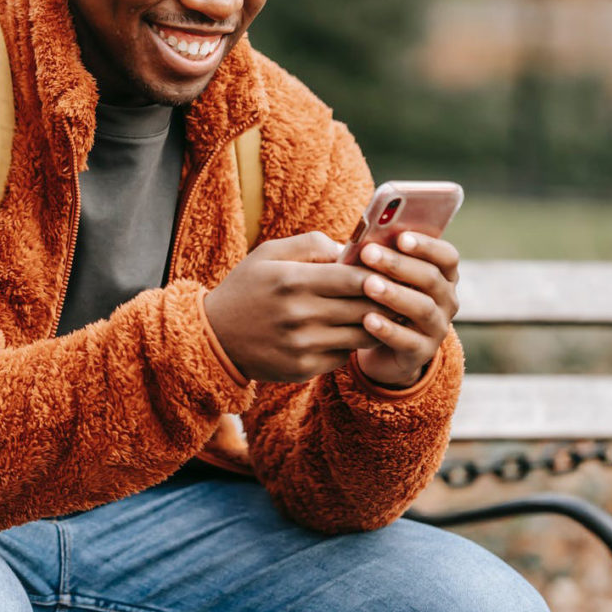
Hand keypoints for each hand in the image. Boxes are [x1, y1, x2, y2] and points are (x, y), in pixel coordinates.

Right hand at [203, 232, 380, 383]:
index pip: (354, 278)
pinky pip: (344, 356)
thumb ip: (312, 244)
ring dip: (376, 324)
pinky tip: (349, 333)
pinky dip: (350, 344)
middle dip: (386, 300)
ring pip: (361, 335)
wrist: (214, 337)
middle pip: (364, 308)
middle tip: (397, 293)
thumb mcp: (269, 254)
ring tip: (382, 313)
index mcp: (292, 280)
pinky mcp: (303, 368)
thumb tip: (352, 249)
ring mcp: (302, 345)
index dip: (379, 275)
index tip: (389, 272)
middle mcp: (299, 314)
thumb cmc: (247, 288)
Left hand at [354, 232, 460, 386]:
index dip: (426, 245)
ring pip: (422, 308)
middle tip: (369, 254)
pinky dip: (388, 329)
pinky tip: (367, 319)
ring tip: (369, 285)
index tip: (401, 237)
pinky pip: (408, 341)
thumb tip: (363, 240)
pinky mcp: (422, 353)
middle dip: (398, 264)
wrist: (384, 349)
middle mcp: (447, 301)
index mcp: (443, 276)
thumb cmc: (384, 301)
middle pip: (430, 278)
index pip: (447, 256)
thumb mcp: (387, 278)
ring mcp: (437, 328)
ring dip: (394, 294)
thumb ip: (383, 259)